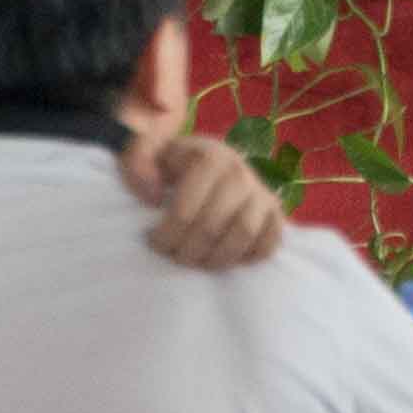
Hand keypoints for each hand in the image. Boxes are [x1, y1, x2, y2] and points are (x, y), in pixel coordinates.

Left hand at [137, 126, 289, 271]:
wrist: (202, 159)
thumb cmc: (169, 163)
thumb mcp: (146, 152)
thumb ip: (137, 161)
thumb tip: (152, 196)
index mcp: (211, 156)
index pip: (186, 211)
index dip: (166, 235)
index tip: (154, 242)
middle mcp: (241, 171)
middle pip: (213, 227)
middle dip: (187, 251)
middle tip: (173, 256)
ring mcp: (261, 191)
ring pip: (243, 236)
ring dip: (215, 258)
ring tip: (197, 259)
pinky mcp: (274, 211)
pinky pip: (269, 243)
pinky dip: (248, 257)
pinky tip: (225, 255)